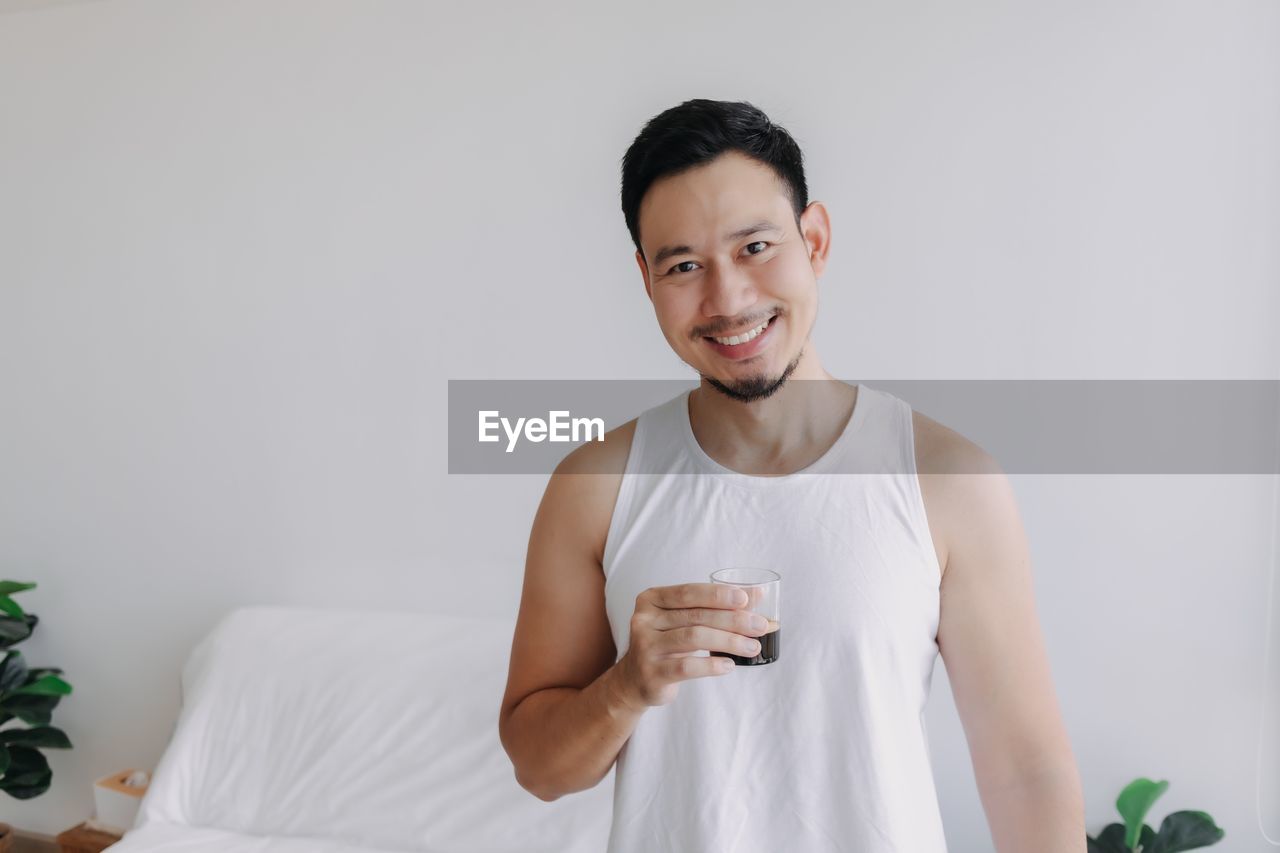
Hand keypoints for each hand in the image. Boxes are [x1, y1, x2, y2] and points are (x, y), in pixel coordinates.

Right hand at [615, 582, 771, 708]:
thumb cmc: (668, 642)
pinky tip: (730, 665)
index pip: (688, 592)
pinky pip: (686, 666)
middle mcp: (644, 620)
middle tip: (760, 625)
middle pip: (695, 616)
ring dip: (729, 641)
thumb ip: (716, 606)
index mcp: (651, 599)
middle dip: (733, 620)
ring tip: (752, 647)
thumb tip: (758, 594)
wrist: (636, 679)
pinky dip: (712, 665)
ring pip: (693, 638)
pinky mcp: (652, 673)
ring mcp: (645, 647)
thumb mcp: (686, 619)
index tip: (745, 599)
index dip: (717, 594)